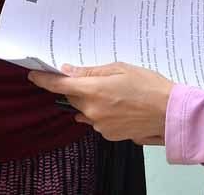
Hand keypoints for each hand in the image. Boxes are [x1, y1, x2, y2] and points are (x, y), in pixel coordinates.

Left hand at [28, 63, 172, 145]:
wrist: (169, 113)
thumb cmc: (149, 87)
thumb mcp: (121, 69)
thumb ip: (92, 71)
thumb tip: (69, 71)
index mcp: (93, 90)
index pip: (59, 85)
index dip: (44, 79)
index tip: (34, 75)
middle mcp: (91, 110)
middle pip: (73, 96)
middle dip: (80, 87)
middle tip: (100, 79)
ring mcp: (99, 125)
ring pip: (85, 109)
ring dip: (93, 101)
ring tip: (117, 94)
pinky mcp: (108, 135)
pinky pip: (97, 121)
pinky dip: (103, 113)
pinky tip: (121, 106)